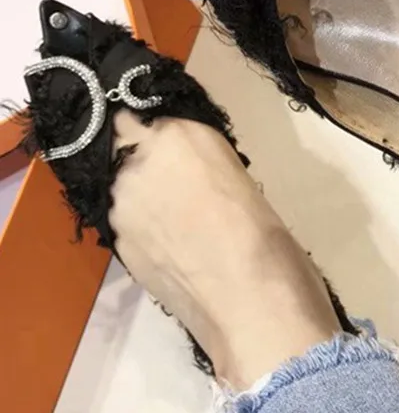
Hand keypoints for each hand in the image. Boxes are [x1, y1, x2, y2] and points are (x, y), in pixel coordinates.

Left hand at [109, 111, 340, 386]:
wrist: (253, 309)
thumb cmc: (269, 238)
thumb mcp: (237, 177)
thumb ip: (200, 158)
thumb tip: (181, 157)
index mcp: (179, 135)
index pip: (138, 103)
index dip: (145, 112)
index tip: (157, 119)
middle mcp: (136, 163)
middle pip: (119, 138)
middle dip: (138, 146)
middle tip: (172, 167)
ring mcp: (119, 207)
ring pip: (115, 178)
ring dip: (134, 182)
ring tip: (173, 206)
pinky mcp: (116, 245)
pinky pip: (120, 214)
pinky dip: (136, 215)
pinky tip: (168, 234)